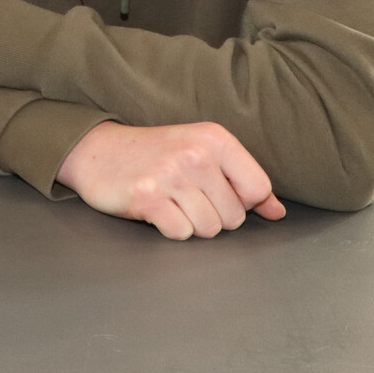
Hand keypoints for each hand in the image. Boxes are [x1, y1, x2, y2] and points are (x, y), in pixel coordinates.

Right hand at [55, 121, 286, 240]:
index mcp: (214, 138)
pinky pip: (180, 233)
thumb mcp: (201, 154)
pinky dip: (168, 228)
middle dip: (212, 216)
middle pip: (234, 217)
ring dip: (190, 224)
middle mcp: (195, 153)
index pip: (257, 190)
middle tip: (184, 196)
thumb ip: (243, 182)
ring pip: (209, 229)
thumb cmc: (154, 154)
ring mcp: (170, 175)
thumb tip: (277, 212)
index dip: (239, 201)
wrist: (96, 150)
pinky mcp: (147, 196)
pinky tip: (155, 209)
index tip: (213, 190)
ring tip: (170, 202)